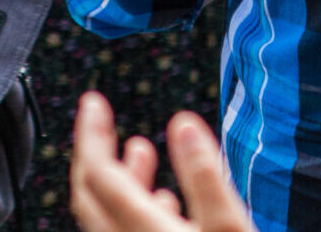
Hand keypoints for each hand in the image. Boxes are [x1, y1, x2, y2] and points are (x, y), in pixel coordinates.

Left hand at [72, 93, 252, 231]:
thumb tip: (181, 123)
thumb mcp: (229, 229)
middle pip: (92, 198)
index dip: (92, 133)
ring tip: (140, 149)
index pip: (98, 175)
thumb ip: (204, 177)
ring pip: (111, 220)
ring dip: (122, 181)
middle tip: (101, 118)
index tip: (93, 102)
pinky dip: (140, 210)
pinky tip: (165, 201)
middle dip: (96, 153)